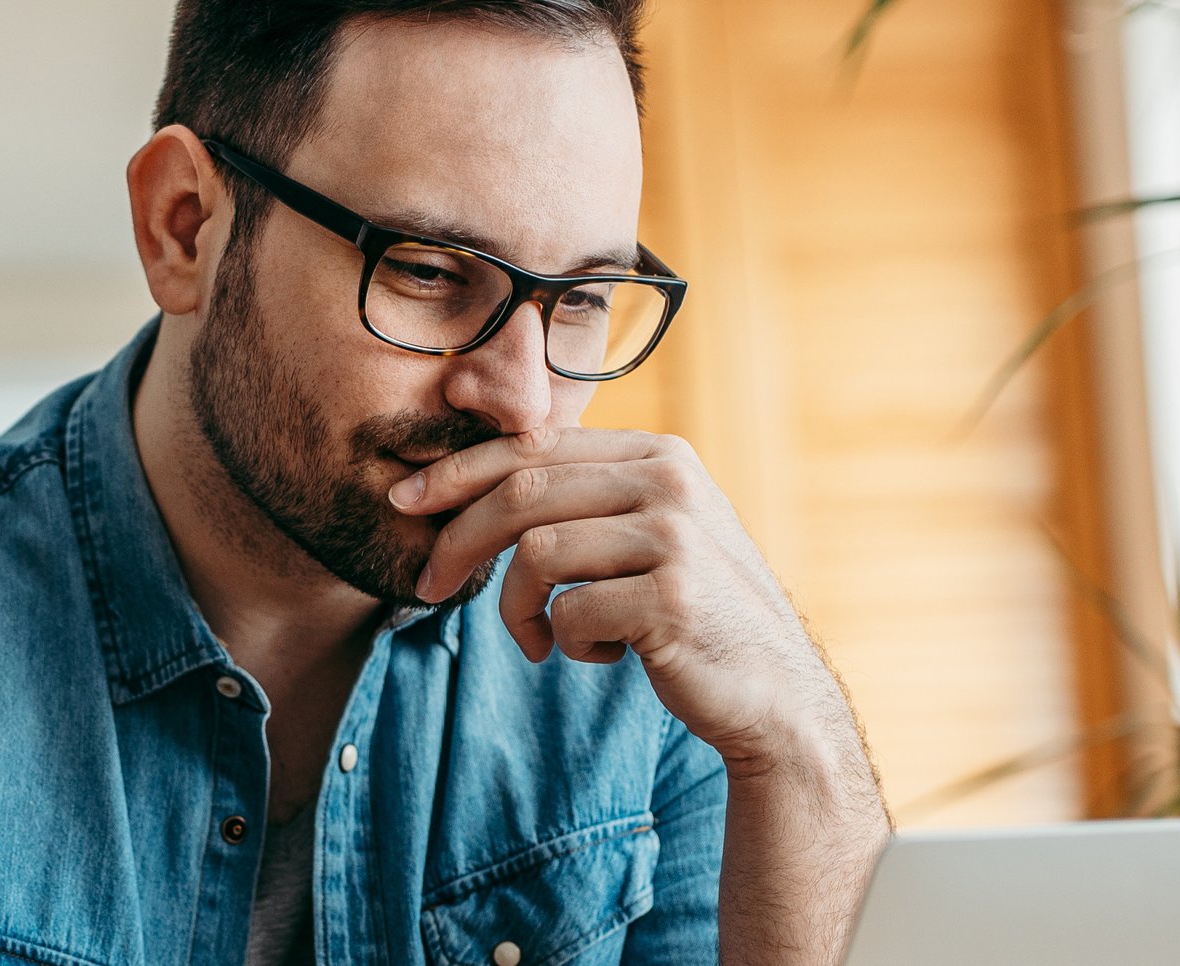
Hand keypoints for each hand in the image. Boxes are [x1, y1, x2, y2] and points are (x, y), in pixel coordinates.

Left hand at [389, 428, 849, 773]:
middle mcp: (670, 481)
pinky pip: (571, 613)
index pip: (535, 446)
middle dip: (459, 539)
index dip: (459, 472)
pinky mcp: (671, 597)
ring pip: (537, 554)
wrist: (774, 693)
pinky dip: (568, 644)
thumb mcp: (649, 537)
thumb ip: (587, 500)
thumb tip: (472, 482)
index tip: (405, 499)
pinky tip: (602, 657)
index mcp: (659, 454)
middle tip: (427, 585)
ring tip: (542, 640)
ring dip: (517, 609)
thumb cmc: (692, 616)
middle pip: (524, 491)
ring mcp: (675, 536)